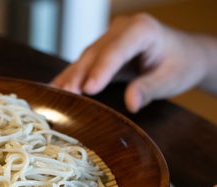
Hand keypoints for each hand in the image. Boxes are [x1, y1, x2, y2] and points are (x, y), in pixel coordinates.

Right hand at [51, 13, 215, 111]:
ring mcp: (109, 37)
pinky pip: (83, 63)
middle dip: (78, 76)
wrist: (184, 55)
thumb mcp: (171, 79)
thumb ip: (149, 89)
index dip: (101, 70)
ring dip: (69, 78)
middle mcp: (121, 28)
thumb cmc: (181, 65)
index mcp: (142, 29)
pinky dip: (70, 77)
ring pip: (84, 58)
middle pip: (95, 54)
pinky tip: (54, 90)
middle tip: (63, 96)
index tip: (88, 89)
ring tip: (54, 96)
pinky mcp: (101, 50)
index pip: (117, 50)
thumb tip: (131, 104)